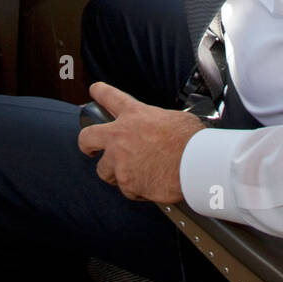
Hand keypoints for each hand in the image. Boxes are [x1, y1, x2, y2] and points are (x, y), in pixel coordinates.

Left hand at [78, 81, 205, 204]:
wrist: (196, 164)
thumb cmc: (191, 140)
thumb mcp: (174, 118)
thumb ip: (158, 121)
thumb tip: (165, 127)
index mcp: (134, 115)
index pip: (109, 96)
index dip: (99, 92)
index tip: (94, 91)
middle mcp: (121, 136)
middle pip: (87, 137)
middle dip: (86, 144)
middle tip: (90, 148)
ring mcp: (121, 162)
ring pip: (104, 171)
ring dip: (116, 173)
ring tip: (133, 173)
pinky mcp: (128, 184)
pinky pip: (127, 189)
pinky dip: (137, 189)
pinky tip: (150, 184)